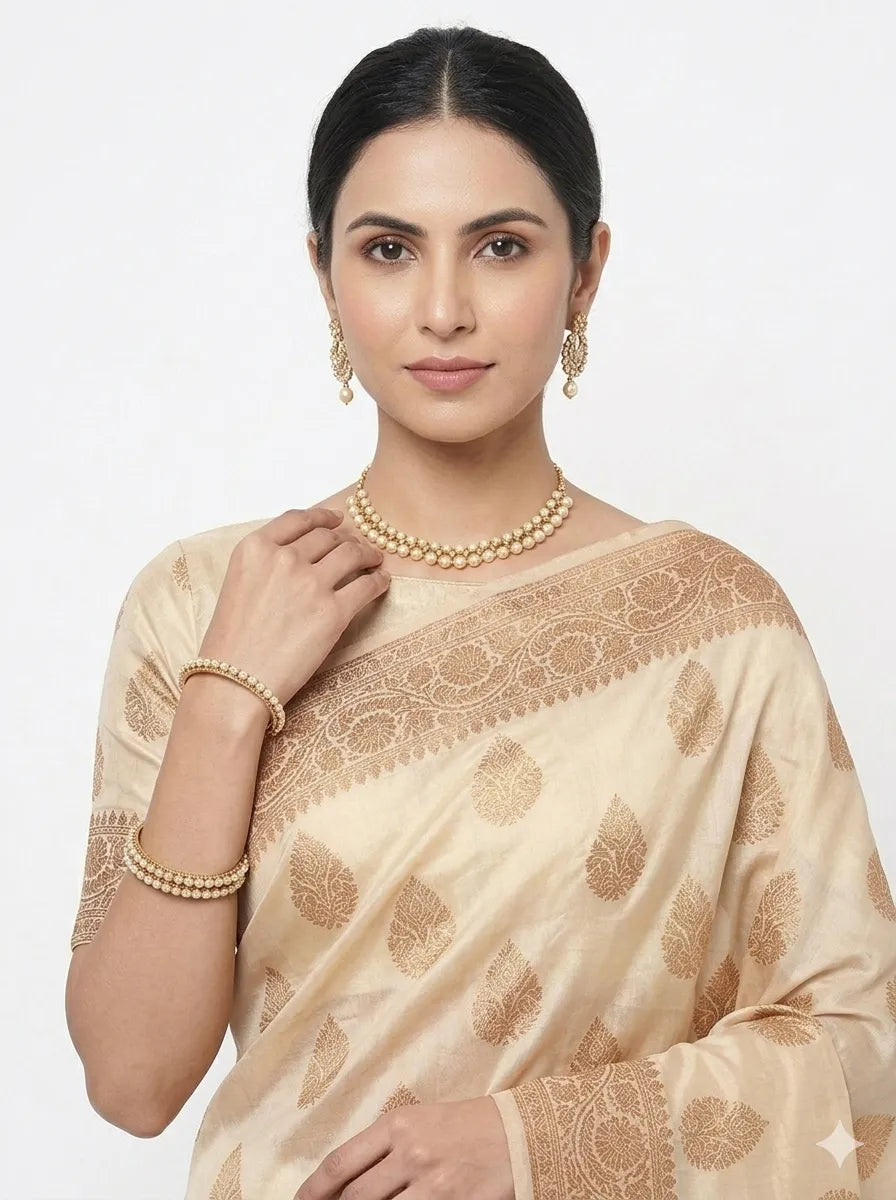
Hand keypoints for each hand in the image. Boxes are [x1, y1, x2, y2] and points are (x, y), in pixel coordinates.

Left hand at [293, 1095, 514, 1199]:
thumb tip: (348, 1186)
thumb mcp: (424, 1122)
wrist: (523, 1133)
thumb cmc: (470, 1126)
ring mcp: (432, 1183)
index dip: (313, 1191)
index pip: (340, 1162)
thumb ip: (386, 1149)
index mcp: (398, 1124)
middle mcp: (410, 1152)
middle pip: (356, 1197)